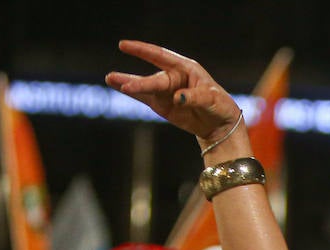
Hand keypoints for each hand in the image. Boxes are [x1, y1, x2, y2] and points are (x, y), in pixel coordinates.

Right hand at [106, 41, 242, 148]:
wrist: (219, 124)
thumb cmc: (219, 105)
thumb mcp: (212, 99)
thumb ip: (195, 97)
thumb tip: (177, 97)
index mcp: (186, 68)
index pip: (161, 56)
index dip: (142, 50)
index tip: (124, 45)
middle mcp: (173, 77)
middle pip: (154, 80)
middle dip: (139, 83)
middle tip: (124, 85)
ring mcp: (166, 91)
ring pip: (144, 87)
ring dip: (128, 84)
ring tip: (110, 78)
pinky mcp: (161, 105)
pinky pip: (144, 98)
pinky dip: (132, 93)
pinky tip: (117, 85)